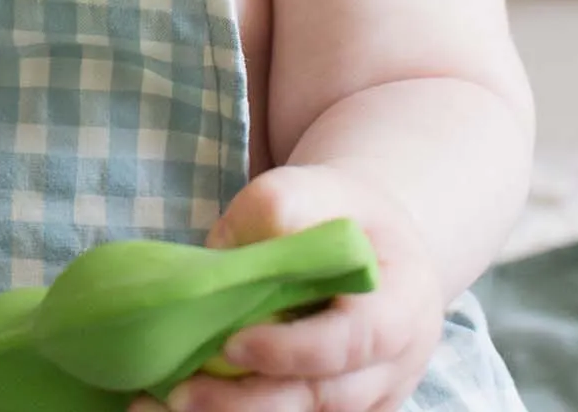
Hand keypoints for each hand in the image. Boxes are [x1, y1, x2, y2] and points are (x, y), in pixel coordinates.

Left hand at [130, 165, 444, 411]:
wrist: (375, 241)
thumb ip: (278, 207)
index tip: (233, 345)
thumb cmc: (341, 212)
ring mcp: (374, 394)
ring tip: (175, 403)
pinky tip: (199, 407)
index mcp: (402, 304)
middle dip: (250, 401)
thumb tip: (228, 254)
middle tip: (182, 394)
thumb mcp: (315, 189)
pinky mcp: (342, 404)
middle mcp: (396, 364)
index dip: (292, 350)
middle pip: (326, 398)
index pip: (351, 341)